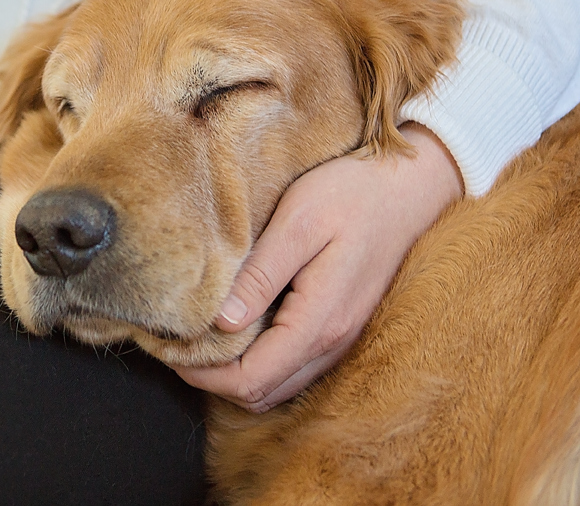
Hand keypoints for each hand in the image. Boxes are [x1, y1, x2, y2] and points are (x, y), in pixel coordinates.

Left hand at [175, 123, 461, 411]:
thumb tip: (222, 321)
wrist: (411, 187)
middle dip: (212, 377)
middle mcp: (333, 342)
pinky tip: (238, 326)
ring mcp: (341, 338)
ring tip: (199, 335)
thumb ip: (261, 274)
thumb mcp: (300, 221)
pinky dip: (259, 360)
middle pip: (261, 393)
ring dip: (235, 372)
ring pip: (277, 385)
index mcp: (319, 320)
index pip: (250, 379)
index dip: (202, 373)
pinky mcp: (342, 326)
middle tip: (174, 342)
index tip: (167, 347)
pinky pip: (294, 366)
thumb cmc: (354, 194)